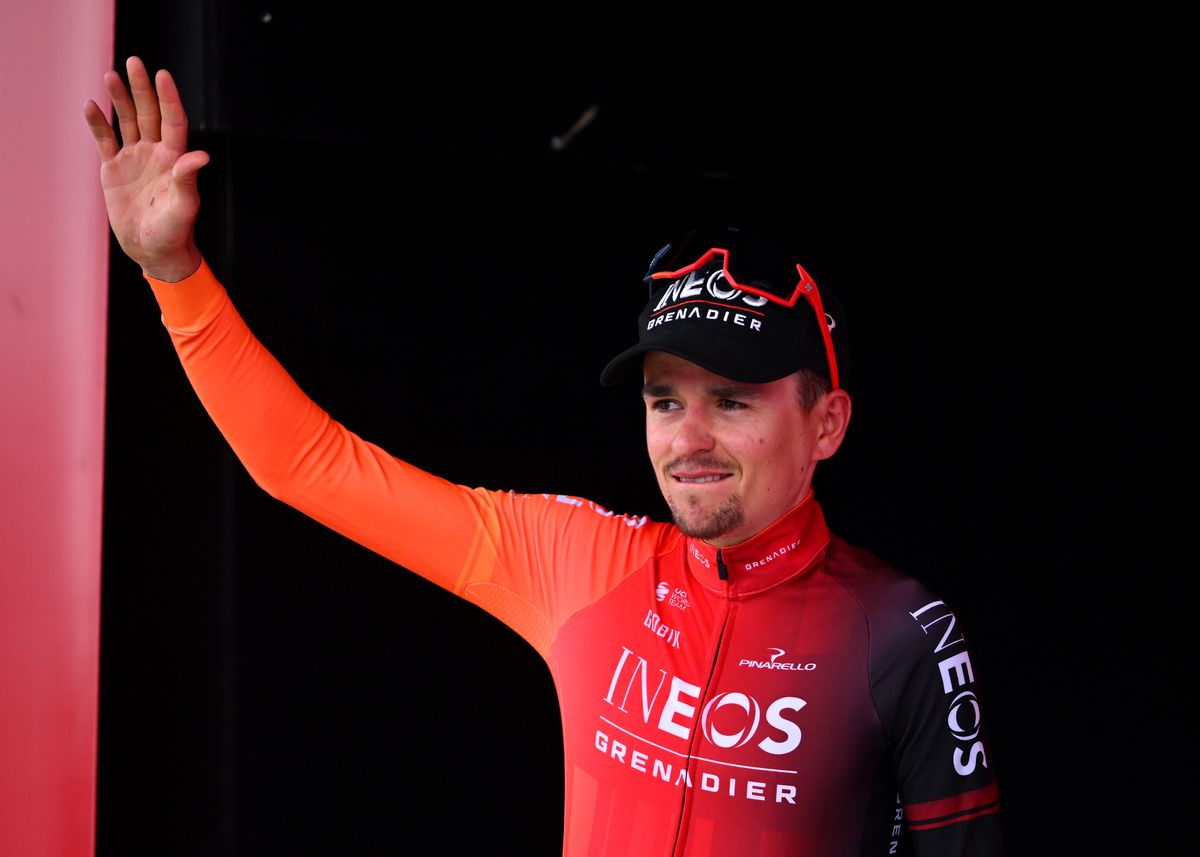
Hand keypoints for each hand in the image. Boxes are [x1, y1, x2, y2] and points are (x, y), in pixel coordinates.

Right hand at [84, 56, 209, 281]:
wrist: (153, 250)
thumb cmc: (175, 231)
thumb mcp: (183, 207)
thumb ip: (187, 180)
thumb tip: (200, 156)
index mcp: (175, 159)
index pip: (173, 121)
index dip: (168, 98)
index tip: (163, 75)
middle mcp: (156, 153)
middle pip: (149, 113)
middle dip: (141, 89)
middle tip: (134, 62)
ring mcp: (135, 158)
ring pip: (127, 122)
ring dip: (119, 99)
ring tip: (110, 75)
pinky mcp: (115, 169)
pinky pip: (105, 141)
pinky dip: (98, 124)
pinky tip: (91, 106)